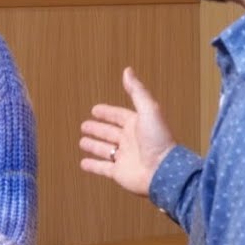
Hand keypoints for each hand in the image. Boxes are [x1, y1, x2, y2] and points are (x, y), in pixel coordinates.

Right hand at [79, 66, 176, 196]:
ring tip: (82, 142)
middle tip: (84, 125)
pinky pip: (102, 168)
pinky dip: (93, 166)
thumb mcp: (149, 110)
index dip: (107, 113)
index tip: (95, 110)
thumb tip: (127, 71)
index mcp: (136, 125)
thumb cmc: (158, 139)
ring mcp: (124, 158)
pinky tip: (83, 163)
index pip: (118, 116)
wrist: (162, 170)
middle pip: (109, 133)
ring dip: (94, 146)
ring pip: (105, 150)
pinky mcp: (119, 173)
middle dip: (97, 129)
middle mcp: (129, 141)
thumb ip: (137, 91)